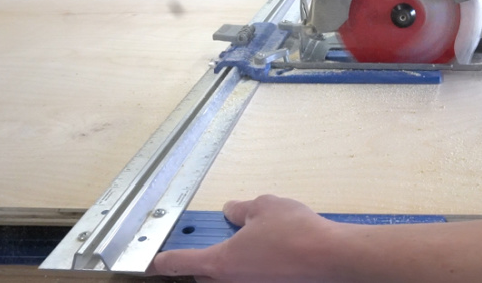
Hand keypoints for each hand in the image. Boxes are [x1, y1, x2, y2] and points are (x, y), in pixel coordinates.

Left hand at [148, 195, 338, 281]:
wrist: (331, 258)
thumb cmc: (297, 233)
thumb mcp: (263, 206)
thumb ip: (241, 209)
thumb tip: (232, 211)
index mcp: (221, 262)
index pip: (178, 262)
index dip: (160, 260)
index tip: (150, 261)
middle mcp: (231, 282)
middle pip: (203, 274)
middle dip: (201, 258)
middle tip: (208, 240)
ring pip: (228, 278)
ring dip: (230, 262)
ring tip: (247, 240)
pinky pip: (250, 278)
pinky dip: (251, 266)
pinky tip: (268, 250)